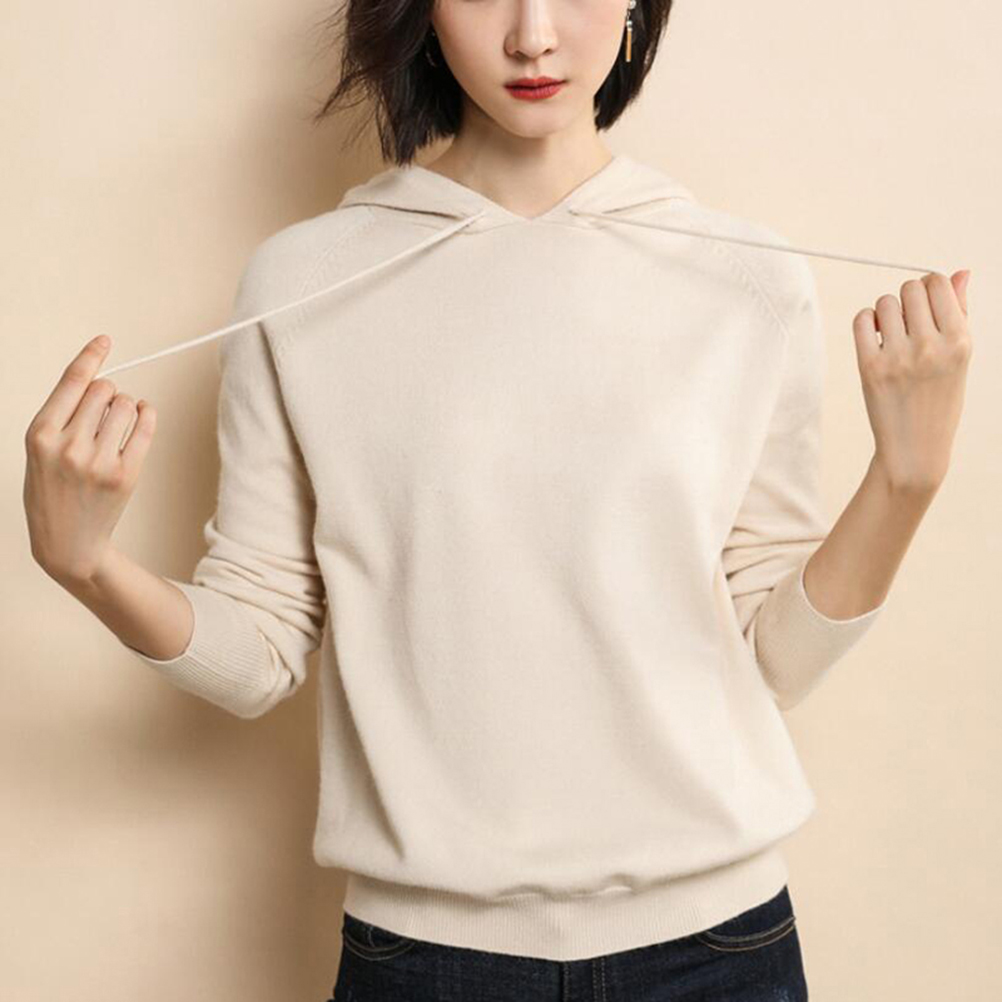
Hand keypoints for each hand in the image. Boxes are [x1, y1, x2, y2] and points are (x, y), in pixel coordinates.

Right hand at [23, 336, 157, 585]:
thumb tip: (100, 380)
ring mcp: (98, 461)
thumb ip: (63, 416)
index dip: (90, 357)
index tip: (105, 340)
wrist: (66, 543)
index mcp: (39, 435)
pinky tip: (143, 414)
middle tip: (102, 412)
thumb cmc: (52, 491)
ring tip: (116, 424)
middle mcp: (68, 446)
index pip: (71, 383)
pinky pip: (146, 426)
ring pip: (126, 405)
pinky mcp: (125, 475)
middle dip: (107, 393)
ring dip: (126, 406)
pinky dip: (148, 413)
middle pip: (103, 390)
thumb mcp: (40, 451)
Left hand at [852, 269, 971, 492]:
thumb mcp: (960, 358)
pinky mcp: (870, 367)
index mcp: (959, 341)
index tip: (926, 305)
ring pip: (885, 302)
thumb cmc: (940, 399)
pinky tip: (875, 338)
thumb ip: (959, 312)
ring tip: (894, 335)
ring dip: (887, 313)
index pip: (937, 283)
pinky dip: (866, 322)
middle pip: (909, 288)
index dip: (929, 287)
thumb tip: (959, 273)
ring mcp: (898, 357)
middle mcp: (930, 346)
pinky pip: (862, 320)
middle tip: (909, 324)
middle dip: (908, 300)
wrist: (916, 447)